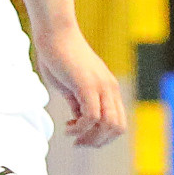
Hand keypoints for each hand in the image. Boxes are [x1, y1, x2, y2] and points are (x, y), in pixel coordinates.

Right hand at [33, 24, 127, 148]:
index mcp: (109, 89)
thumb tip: (79, 121)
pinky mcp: (88, 85)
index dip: (102, 138)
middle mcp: (110, 88)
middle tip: (77, 142)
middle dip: (97, 141)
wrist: (55, 33)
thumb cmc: (59, 56)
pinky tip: (67, 126)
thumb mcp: (71, 86)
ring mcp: (101, 86)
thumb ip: (78, 103)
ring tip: (71, 135)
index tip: (82, 138)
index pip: (118, 124)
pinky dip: (79, 128)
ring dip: (89, 137)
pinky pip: (92, 117)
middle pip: (116, 129)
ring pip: (107, 125)